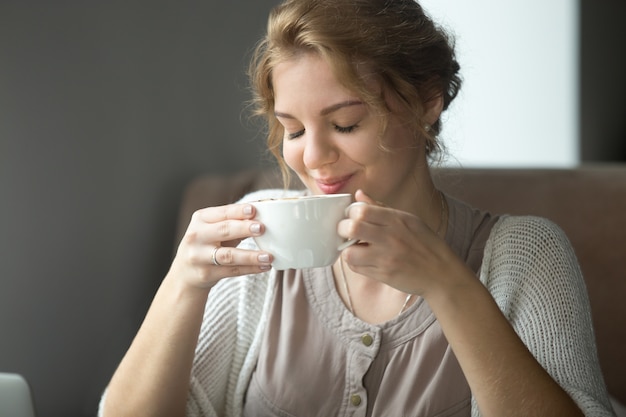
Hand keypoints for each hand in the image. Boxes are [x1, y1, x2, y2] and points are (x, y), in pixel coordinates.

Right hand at [169, 203, 271, 288]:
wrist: (185, 272)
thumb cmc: (207, 244)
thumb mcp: (215, 230)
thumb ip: (235, 223)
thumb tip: (264, 217)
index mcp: (200, 219)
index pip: (222, 213)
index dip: (238, 211)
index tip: (253, 209)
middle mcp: (196, 236)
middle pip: (223, 231)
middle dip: (243, 228)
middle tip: (262, 228)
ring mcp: (199, 257)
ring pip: (228, 255)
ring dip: (250, 256)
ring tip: (268, 256)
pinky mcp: (206, 274)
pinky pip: (232, 271)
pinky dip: (250, 269)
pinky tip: (264, 266)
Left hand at [337, 190, 460, 296]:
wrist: (442, 274)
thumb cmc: (425, 244)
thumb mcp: (408, 219)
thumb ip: (380, 207)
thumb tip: (358, 195)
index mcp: (397, 219)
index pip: (362, 210)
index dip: (350, 213)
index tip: (351, 217)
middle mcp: (391, 237)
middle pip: (352, 228)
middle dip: (342, 229)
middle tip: (345, 232)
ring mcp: (386, 258)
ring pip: (349, 253)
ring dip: (347, 250)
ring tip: (354, 249)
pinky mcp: (384, 275)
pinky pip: (357, 269)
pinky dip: (354, 264)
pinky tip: (362, 260)